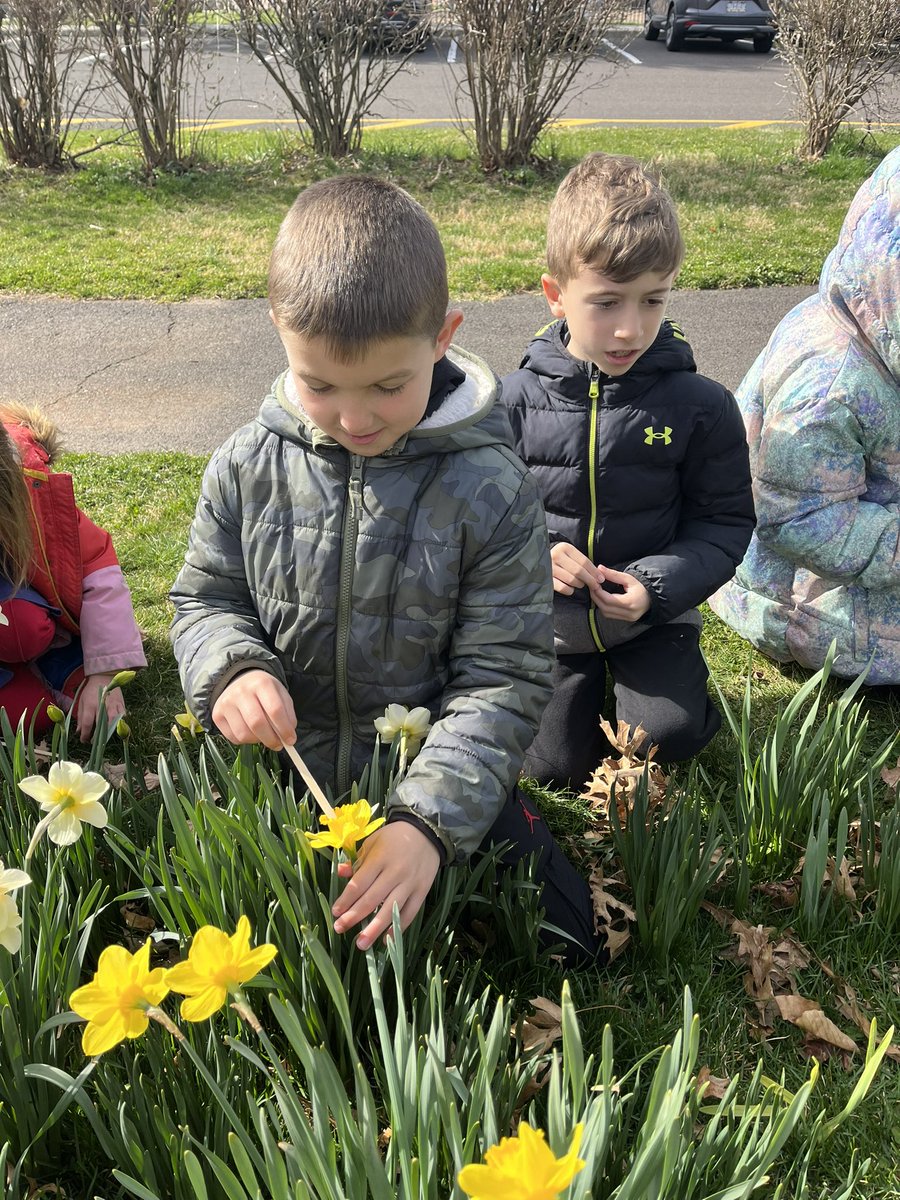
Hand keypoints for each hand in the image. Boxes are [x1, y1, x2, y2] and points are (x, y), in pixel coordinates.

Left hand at [76, 674, 125, 741]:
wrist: (103, 677)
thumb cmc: (90, 691)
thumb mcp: (81, 701)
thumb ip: (80, 717)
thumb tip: (78, 731)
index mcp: (90, 705)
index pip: (87, 724)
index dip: (85, 735)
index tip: (84, 740)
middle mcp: (102, 706)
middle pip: (100, 725)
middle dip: (96, 736)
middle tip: (93, 742)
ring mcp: (113, 705)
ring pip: (113, 722)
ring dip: (108, 732)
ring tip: (104, 737)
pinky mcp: (121, 704)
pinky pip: (122, 717)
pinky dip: (120, 723)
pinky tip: (115, 727)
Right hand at [212, 670, 296, 748]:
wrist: (240, 681)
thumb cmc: (264, 691)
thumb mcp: (280, 695)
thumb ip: (287, 714)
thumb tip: (287, 737)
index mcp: (261, 683)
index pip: (275, 710)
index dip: (284, 729)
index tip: (291, 740)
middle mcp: (241, 692)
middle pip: (257, 723)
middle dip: (271, 739)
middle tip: (278, 745)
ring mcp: (226, 703)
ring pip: (244, 734)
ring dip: (258, 741)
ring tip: (264, 735)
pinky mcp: (217, 715)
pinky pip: (233, 738)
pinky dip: (245, 741)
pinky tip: (251, 732)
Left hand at [332, 823, 440, 950]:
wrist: (427, 833)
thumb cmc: (394, 838)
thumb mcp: (373, 842)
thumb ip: (357, 860)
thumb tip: (340, 873)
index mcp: (380, 858)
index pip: (359, 884)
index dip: (346, 899)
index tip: (335, 912)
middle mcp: (395, 872)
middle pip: (371, 899)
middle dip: (353, 917)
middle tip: (339, 929)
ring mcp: (410, 883)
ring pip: (390, 911)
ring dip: (374, 929)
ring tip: (361, 944)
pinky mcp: (422, 891)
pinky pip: (409, 914)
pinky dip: (398, 928)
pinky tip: (386, 941)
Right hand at [550, 542, 605, 604]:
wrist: (541, 560)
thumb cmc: (562, 559)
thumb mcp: (572, 555)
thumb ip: (584, 563)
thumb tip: (599, 577)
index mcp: (565, 548)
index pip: (584, 561)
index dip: (594, 571)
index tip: (601, 579)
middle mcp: (556, 555)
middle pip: (579, 571)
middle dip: (590, 580)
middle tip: (595, 585)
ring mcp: (550, 567)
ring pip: (572, 580)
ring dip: (579, 584)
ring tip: (580, 584)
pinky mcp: (546, 579)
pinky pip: (563, 588)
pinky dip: (570, 590)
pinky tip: (571, 588)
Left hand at [593, 565, 651, 622]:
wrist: (653, 597)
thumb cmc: (642, 587)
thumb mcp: (628, 578)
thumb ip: (613, 574)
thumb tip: (599, 568)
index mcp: (630, 602)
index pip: (608, 600)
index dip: (598, 592)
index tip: (594, 584)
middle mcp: (629, 613)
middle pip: (605, 608)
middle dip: (596, 597)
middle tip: (592, 587)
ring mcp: (628, 618)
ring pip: (606, 613)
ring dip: (599, 603)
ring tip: (596, 592)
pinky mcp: (627, 620)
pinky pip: (610, 615)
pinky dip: (604, 607)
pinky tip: (603, 599)